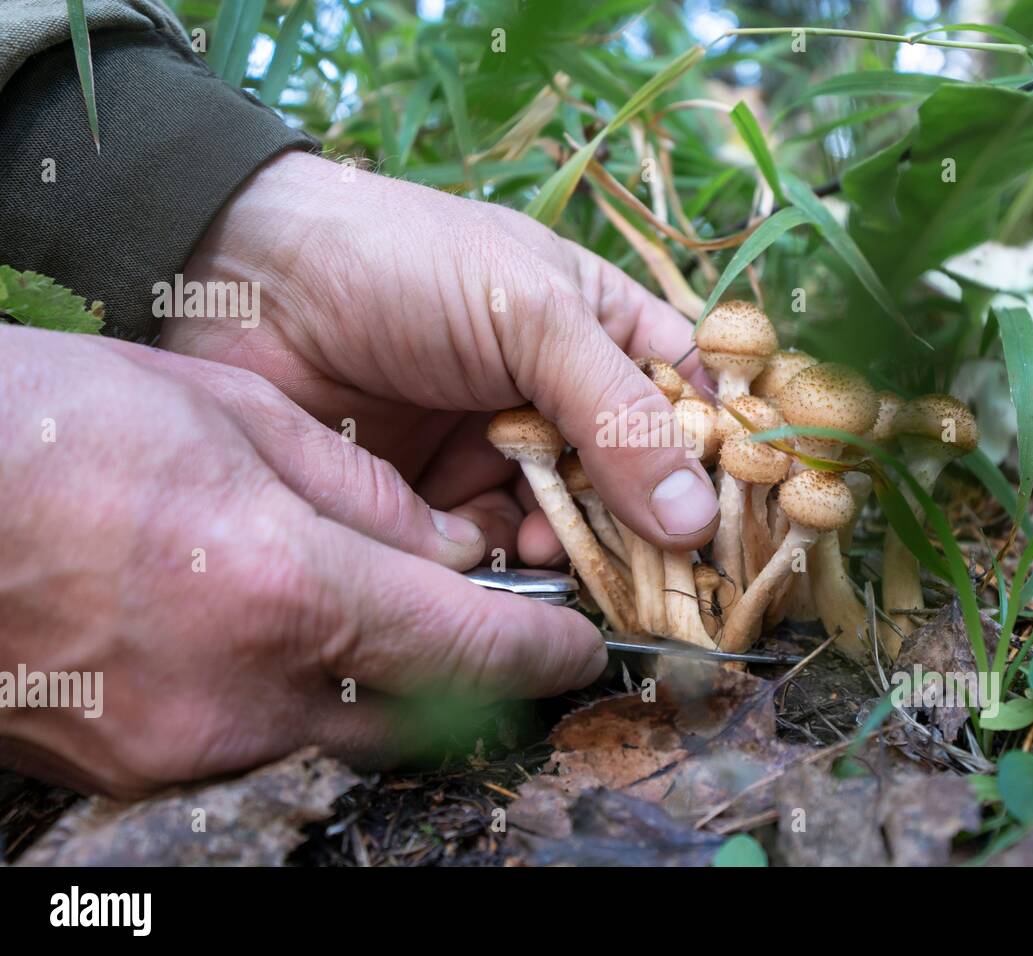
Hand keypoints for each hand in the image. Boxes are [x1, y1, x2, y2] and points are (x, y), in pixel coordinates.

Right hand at [0, 327, 606, 796]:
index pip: (470, 647)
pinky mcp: (132, 769)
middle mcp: (245, 691)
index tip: (581, 647)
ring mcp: (183, 745)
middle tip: (501, 639)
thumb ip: (364, 496)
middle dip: (475, 684)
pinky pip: (257, 747)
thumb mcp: (238, 418)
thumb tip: (448, 551)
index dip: (544, 652)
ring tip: (383, 629)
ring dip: (385, 695)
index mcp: (287, 587)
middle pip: (419, 718)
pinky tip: (278, 647)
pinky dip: (295, 706)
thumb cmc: (61, 425)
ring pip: (340, 740)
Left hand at [161, 150, 719, 565]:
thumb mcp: (533, 318)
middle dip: (647, 528)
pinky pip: (498, 548)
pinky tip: (502, 559)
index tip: (737, 529)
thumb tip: (696, 519)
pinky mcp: (441, 498)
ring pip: (572, 525)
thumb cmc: (407, 265)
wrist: (247, 280)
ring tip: (563, 557)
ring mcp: (503, 450)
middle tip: (659, 575)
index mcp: (604, 330)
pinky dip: (507, 563)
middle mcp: (563, 397)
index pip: (692, 405)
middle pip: (638, 482)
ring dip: (576, 549)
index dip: (719, 466)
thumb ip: (617, 416)